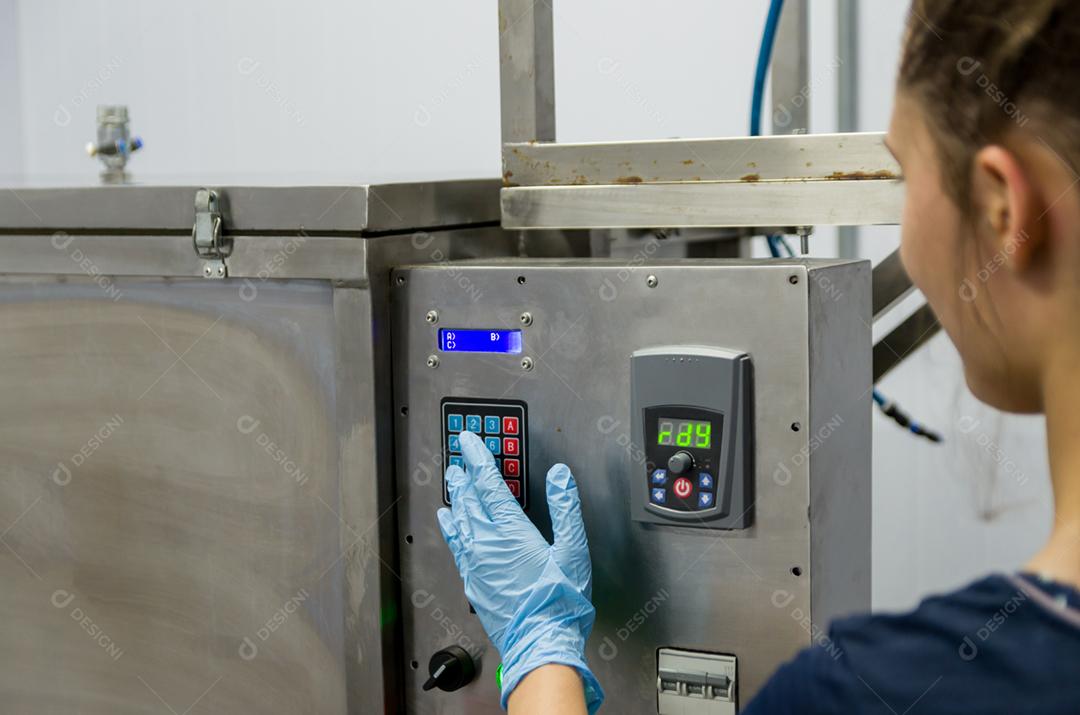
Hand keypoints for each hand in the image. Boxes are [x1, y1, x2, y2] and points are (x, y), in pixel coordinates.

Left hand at [437, 431, 603, 712]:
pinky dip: (451, 528)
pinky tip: (448, 522)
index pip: (489, 484)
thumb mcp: (573, 550)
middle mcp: (487, 544)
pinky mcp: (473, 581)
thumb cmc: (559, 603)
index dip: (478, 458)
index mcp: (511, 531)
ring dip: (456, 497)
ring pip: (460, 520)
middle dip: (465, 475)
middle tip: (458, 457)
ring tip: (452, 481)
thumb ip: (565, 508)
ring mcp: (476, 563)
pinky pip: (456, 546)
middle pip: (470, 499)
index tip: (469, 441)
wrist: (540, 643)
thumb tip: (560, 476)